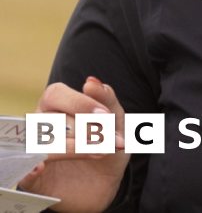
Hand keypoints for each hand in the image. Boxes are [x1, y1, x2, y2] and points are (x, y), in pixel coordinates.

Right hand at [19, 78, 128, 212]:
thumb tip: (92, 82)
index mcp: (57, 106)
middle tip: (112, 140)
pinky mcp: (34, 178)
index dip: (80, 103)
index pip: (55, 94)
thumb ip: (106, 100)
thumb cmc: (108, 142)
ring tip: (103, 152)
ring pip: (44, 145)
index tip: (105, 115)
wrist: (107, 180)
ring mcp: (36, 151)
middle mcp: (41, 126)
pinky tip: (40, 168)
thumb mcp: (116, 120)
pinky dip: (30, 170)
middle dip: (88, 130)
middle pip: (53, 120)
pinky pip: (24, 173)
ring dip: (75, 148)